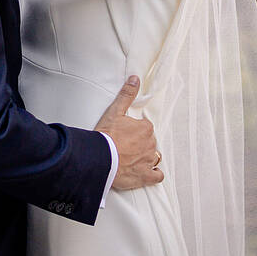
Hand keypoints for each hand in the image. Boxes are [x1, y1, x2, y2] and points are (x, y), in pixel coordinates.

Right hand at [94, 75, 163, 189]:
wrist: (100, 158)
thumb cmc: (106, 136)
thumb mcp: (114, 111)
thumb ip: (126, 94)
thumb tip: (135, 79)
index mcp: (145, 129)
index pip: (145, 127)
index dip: (136, 130)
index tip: (127, 133)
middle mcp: (150, 144)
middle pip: (149, 142)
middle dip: (140, 143)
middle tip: (126, 145)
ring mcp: (149, 161)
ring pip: (153, 157)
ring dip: (146, 157)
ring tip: (133, 157)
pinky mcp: (145, 176)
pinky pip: (157, 175)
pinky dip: (154, 174)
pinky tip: (148, 172)